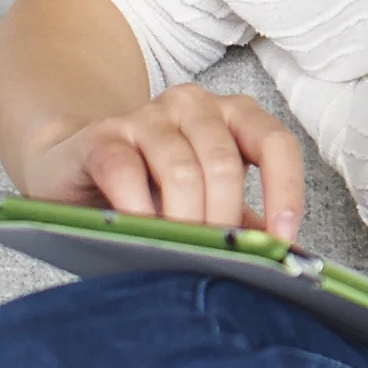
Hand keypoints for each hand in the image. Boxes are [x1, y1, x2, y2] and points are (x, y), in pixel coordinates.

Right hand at [22, 84, 302, 241]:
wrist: (76, 168)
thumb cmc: (153, 189)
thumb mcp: (209, 202)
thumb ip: (245, 223)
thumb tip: (290, 262)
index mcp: (234, 116)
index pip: (275, 144)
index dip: (285, 192)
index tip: (281, 240)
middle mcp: (194, 105)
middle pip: (223, 165)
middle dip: (223, 220)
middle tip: (217, 260)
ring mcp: (148, 116)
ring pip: (180, 171)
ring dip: (184, 222)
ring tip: (182, 256)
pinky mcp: (103, 135)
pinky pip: (126, 172)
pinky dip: (139, 211)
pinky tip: (142, 235)